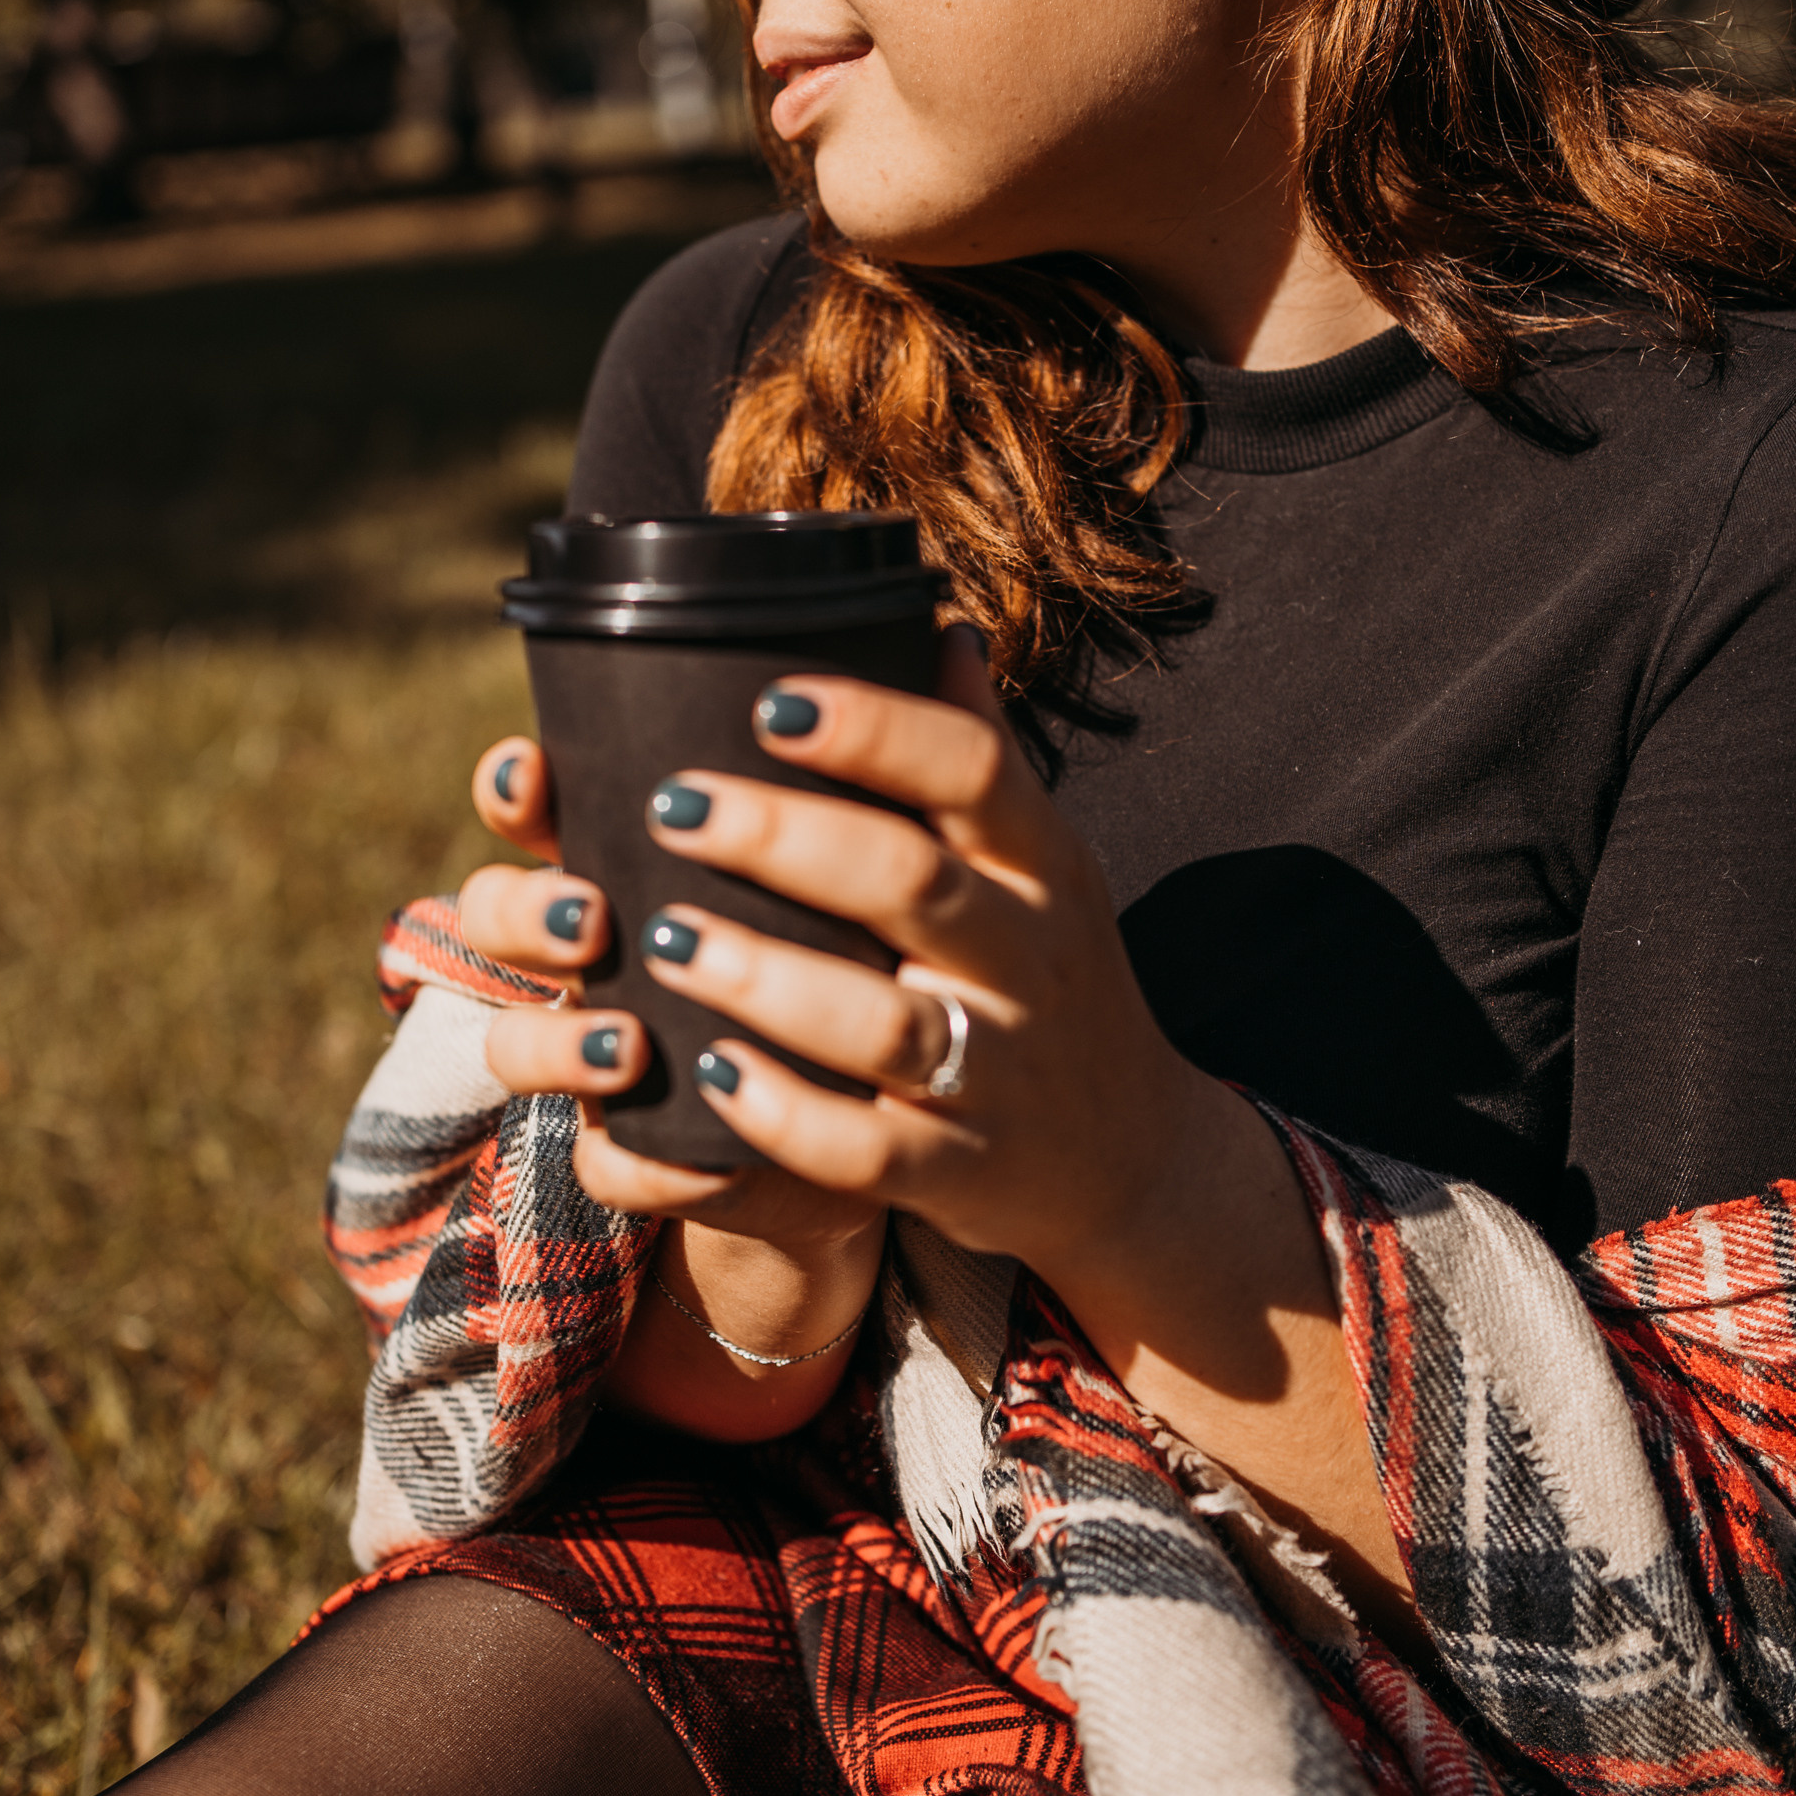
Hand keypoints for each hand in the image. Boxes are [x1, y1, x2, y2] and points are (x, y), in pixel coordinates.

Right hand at [459, 735, 886, 1433]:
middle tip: (589, 917)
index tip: (531, 770)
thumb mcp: (894, 860)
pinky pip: (614, 1168)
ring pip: (523, 1045)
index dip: (518, 788)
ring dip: (565, 1039)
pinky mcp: (659, 1155)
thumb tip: (951, 640)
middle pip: (500, 917)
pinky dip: (650, 1167)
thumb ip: (905, 767)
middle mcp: (604, 954)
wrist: (908, 1116)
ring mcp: (616, 1057)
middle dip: (529, 914)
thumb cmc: (875, 951)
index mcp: (642, 860)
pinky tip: (696, 1159)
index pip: (543, 804)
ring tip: (625, 1042)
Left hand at [484, 634, 1410, 1628]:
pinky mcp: (963, 1172)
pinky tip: (709, 1075)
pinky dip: (786, 1116)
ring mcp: (1001, 1072)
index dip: (873, 729)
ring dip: (766, 979)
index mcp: (1042, 866)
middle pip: (912, 883)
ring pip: (884, 1023)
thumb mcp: (1041, 868)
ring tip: (664, 936)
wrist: (1132, 1162)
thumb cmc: (1049, 980)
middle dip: (785, 839)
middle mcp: (1030, 962)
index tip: (770, 701)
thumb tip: (932, 623)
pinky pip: (870, 1151)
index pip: (972, 771)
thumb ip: (979, 760)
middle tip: (673, 804)